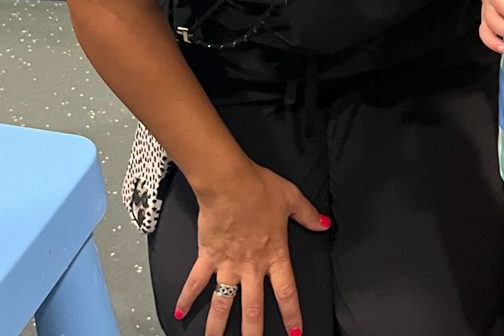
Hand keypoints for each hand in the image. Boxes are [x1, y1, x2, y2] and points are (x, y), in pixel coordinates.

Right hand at [175, 161, 329, 335]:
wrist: (230, 182)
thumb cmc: (260, 187)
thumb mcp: (292, 198)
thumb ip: (308, 215)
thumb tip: (324, 223)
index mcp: (274, 254)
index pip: (286, 291)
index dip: (292, 313)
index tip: (294, 333)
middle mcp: (251, 266)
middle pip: (253, 308)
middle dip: (253, 333)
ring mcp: (228, 264)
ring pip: (223, 303)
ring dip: (217, 327)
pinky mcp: (208, 256)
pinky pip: (196, 281)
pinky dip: (186, 297)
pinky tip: (179, 312)